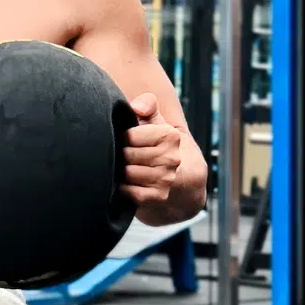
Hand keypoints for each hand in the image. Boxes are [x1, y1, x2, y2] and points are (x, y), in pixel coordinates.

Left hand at [121, 92, 182, 209]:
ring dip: (121, 172)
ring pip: (127, 173)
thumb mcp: (158, 124)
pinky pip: (128, 191)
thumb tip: (137, 107)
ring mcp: (166, 179)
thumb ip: (148, 107)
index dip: (123, 138)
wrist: (183, 183)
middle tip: (124, 157)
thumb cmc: (161, 148)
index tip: (126, 141)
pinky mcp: (158, 197)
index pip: (130, 136)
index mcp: (170, 136)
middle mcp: (171, 158)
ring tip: (126, 169)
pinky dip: (124, 188)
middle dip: (121, 155)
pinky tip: (128, 183)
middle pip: (127, 155)